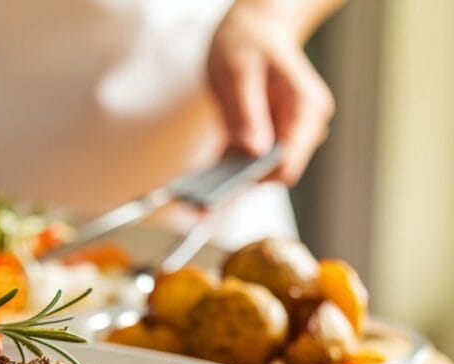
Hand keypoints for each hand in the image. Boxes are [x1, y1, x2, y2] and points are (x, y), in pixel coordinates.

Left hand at [208, 1, 335, 184]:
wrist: (254, 29)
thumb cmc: (249, 41)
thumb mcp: (240, 72)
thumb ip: (247, 112)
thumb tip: (253, 152)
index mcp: (305, 110)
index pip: (288, 163)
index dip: (257, 179)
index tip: (223, 190)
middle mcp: (301, 128)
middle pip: (273, 173)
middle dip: (240, 183)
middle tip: (200, 196)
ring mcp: (283, 135)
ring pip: (257, 173)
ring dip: (229, 180)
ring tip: (195, 194)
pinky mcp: (262, 140)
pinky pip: (243, 164)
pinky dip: (223, 171)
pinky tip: (198, 180)